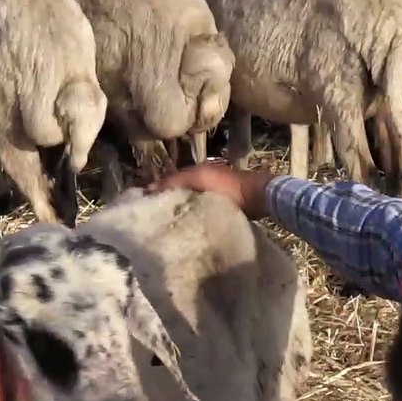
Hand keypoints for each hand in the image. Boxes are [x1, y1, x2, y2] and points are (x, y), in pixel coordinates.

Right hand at [145, 158, 277, 219]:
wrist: (259, 197)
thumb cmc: (229, 187)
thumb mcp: (200, 179)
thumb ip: (176, 181)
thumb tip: (149, 189)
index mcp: (197, 172)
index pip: (170, 181)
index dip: (157, 191)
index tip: (142, 205)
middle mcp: (204, 182)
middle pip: (180, 193)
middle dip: (167, 202)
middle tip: (152, 219)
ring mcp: (214, 196)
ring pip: (190, 203)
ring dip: (180, 211)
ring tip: (166, 226)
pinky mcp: (223, 209)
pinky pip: (202, 212)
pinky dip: (193, 217)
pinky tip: (187, 227)